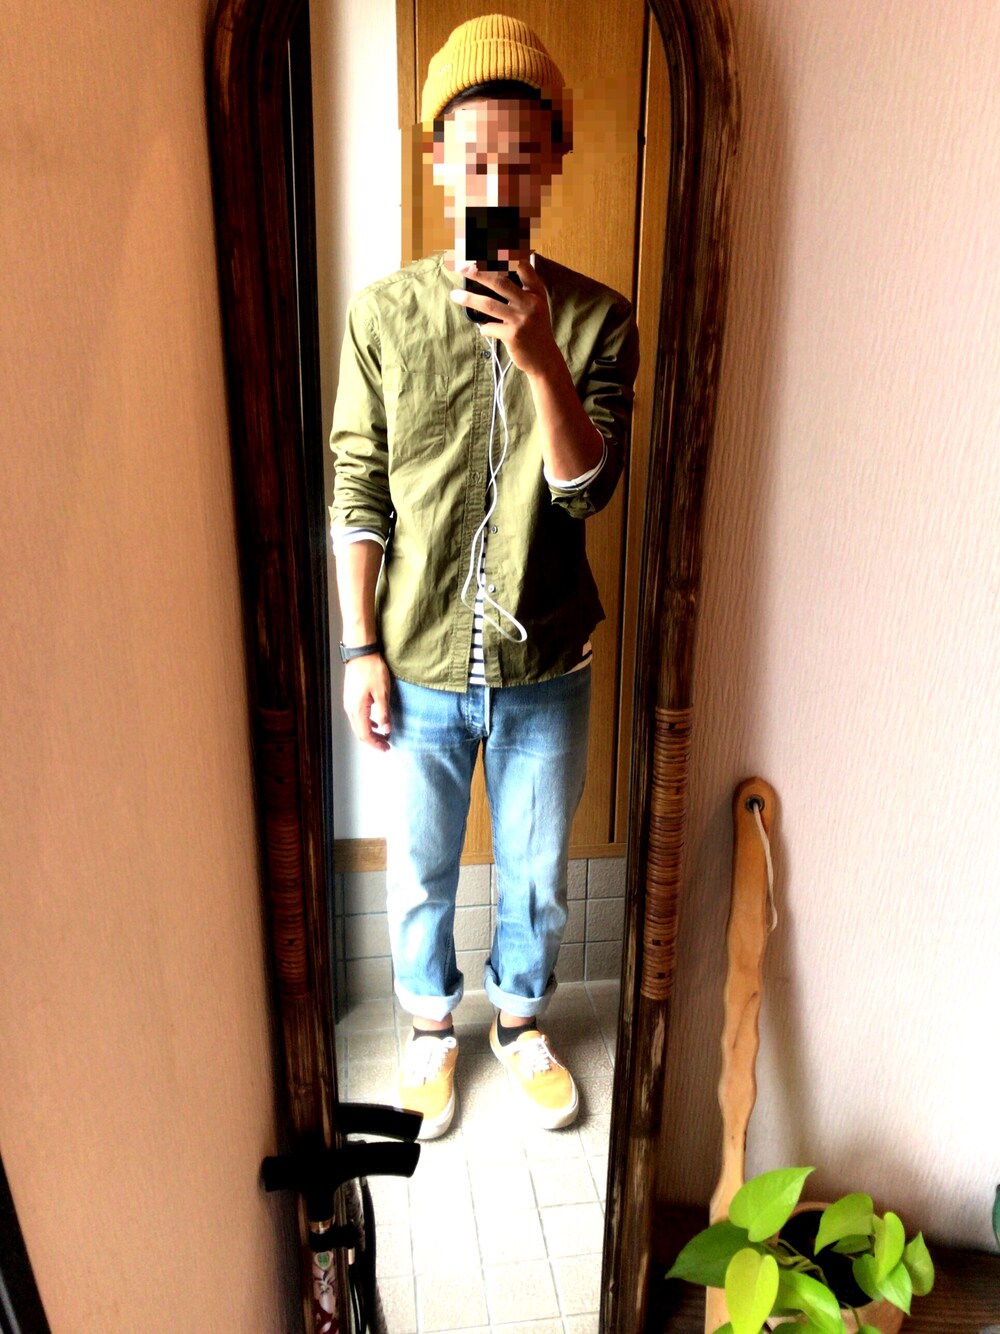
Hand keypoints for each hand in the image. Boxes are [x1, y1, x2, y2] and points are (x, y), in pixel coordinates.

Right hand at [343, 654, 390, 751]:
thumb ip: (384, 713)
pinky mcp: (351, 697)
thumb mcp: (382, 693)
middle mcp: (350, 708)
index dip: (375, 744)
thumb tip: (385, 730)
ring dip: (370, 732)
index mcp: (358, 709)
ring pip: (358, 725)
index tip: (386, 748)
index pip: (365, 734)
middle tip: (386, 745)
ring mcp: (349, 703)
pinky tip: (375, 722)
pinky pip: (358, 716)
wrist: (360, 653)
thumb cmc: (372, 670)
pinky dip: (367, 723)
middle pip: (360, 732)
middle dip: (373, 741)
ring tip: (382, 736)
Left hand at [450, 256, 560, 377]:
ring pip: (490, 304)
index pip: (522, 266)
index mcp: (536, 291)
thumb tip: (494, 272)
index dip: (506, 254)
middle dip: (479, 272)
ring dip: (469, 299)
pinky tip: (483, 328)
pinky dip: (483, 327)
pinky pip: (489, 327)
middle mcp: (530, 302)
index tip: (490, 246)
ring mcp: (521, 319)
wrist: (543, 358)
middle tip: (463, 268)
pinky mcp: (513, 335)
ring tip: (454, 295)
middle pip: (500, 281)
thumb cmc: (535, 329)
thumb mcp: (535, 305)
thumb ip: (522, 288)